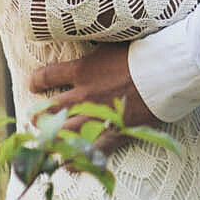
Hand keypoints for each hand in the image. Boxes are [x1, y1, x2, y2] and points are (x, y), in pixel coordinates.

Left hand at [28, 43, 158, 150]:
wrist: (166, 72)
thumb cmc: (143, 52)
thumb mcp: (112, 42)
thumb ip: (96, 48)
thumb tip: (88, 33)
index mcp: (83, 70)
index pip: (48, 76)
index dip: (37, 81)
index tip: (33, 85)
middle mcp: (85, 94)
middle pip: (52, 108)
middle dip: (39, 116)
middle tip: (34, 120)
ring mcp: (99, 115)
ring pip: (66, 131)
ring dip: (52, 137)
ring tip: (45, 141)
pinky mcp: (115, 130)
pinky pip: (91, 148)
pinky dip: (77, 159)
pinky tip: (67, 166)